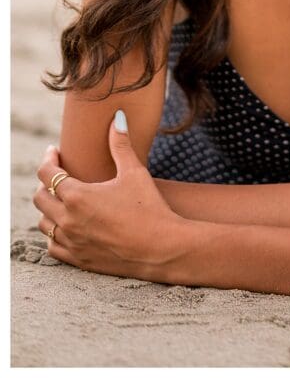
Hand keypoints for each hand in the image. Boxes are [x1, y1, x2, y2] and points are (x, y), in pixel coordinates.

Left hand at [34, 112, 186, 281]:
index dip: (48, 158)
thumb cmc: (150, 207)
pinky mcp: (79, 259)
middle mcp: (68, 220)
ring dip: (49, 208)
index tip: (54, 151)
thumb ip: (120, 144)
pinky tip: (67, 225)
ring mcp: (72, 242)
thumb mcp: (135, 172)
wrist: (161, 248)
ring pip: (43, 223)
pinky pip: (53, 246)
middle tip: (59, 173)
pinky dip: (54, 233)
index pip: (46, 173)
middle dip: (46, 182)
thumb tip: (117, 117)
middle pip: (40, 198)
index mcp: (77, 196)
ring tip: (63, 198)